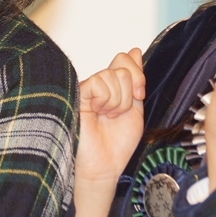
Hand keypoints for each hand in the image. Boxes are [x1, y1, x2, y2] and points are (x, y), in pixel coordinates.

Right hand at [70, 48, 144, 216]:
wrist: (105, 165)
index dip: (137, 76)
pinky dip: (105, 101)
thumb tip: (135, 50)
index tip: (138, 96)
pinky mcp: (77, 94)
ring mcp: (87, 88)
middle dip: (129, 93)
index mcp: (112, 86)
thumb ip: (135, 81)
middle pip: (121, 66)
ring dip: (117, 101)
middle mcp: (99, 84)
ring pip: (112, 76)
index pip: (125, 59)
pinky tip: (97, 113)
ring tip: (107, 116)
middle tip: (118, 112)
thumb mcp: (135, 108)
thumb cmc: (117, 143)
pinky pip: (99, 83)